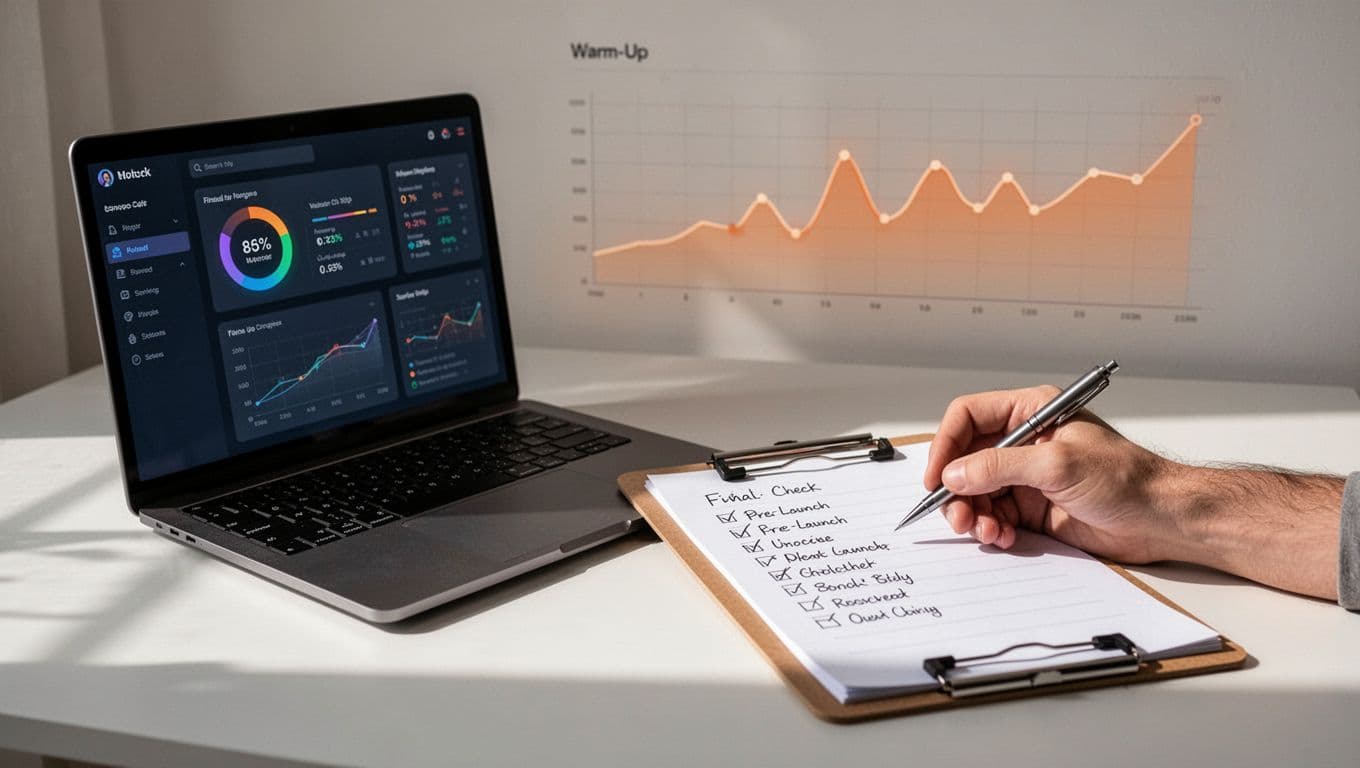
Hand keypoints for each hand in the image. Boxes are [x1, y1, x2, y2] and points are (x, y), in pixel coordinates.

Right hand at [923, 386, 1183, 563]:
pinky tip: (1003, 537)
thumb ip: (1000, 466)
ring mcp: (1026, 477)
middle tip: (958, 514)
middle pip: (965, 459)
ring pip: (974, 492)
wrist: (1160, 519)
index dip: (946, 444)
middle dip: (956, 488)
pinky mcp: (1031, 508)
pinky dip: (991, 529)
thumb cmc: (1127, 479)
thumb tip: (955, 474)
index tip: (937, 476)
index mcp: (1031, 413)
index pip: (969, 417)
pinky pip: (993, 516)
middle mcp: (1024, 442)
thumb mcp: (1057, 464)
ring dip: (972, 514)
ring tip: (985, 530)